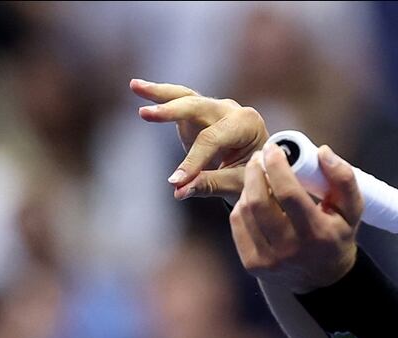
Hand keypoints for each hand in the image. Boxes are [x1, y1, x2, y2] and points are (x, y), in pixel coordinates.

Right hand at [131, 78, 267, 202]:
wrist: (262, 167)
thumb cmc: (254, 176)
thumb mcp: (236, 183)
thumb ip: (209, 184)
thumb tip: (178, 191)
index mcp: (247, 124)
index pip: (213, 139)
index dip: (192, 160)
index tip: (175, 181)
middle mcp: (231, 110)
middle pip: (198, 107)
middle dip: (172, 112)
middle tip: (146, 114)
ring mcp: (215, 108)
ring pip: (186, 96)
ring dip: (160, 93)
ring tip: (135, 86)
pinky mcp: (199, 113)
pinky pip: (178, 100)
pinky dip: (159, 94)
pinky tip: (136, 86)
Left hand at [230, 142, 364, 292]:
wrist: (323, 278)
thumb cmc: (337, 236)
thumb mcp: (352, 210)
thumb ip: (344, 178)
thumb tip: (323, 152)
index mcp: (317, 235)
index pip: (289, 194)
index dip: (277, 166)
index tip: (274, 148)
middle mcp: (290, 251)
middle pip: (259, 202)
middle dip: (255, 172)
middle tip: (260, 157)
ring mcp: (268, 261)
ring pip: (245, 212)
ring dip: (248, 186)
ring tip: (258, 176)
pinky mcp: (252, 264)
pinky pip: (238, 224)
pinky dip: (242, 206)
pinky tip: (254, 199)